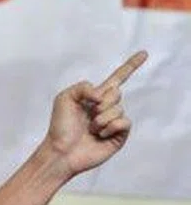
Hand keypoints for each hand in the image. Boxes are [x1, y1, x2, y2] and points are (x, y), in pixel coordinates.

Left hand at [43, 51, 147, 176]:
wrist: (61, 151)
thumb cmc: (60, 126)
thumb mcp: (64, 98)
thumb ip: (83, 87)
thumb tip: (103, 94)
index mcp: (95, 97)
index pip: (117, 78)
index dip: (131, 66)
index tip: (144, 53)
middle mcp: (107, 107)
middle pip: (116, 92)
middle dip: (100, 102)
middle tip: (87, 115)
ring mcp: (114, 121)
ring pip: (118, 108)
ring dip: (101, 118)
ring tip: (90, 129)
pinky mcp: (120, 135)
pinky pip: (124, 122)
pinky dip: (110, 126)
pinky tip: (100, 135)